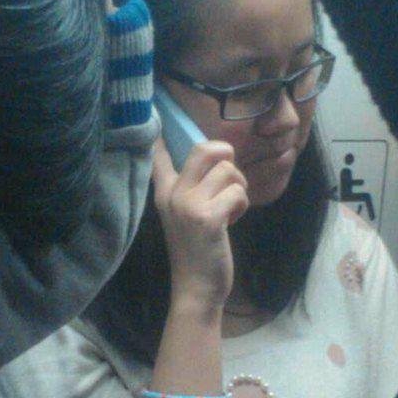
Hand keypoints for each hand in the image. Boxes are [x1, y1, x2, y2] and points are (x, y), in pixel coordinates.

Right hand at [153, 138, 248, 308]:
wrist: (196, 288)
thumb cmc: (197, 250)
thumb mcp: (186, 215)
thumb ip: (192, 187)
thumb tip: (216, 156)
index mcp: (165, 192)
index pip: (157, 153)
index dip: (159, 131)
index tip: (155, 109)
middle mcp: (173, 194)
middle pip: (205, 148)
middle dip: (227, 157)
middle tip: (228, 180)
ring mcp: (188, 205)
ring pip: (228, 171)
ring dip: (239, 188)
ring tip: (230, 208)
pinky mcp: (207, 219)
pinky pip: (238, 192)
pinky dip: (242, 205)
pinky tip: (232, 221)